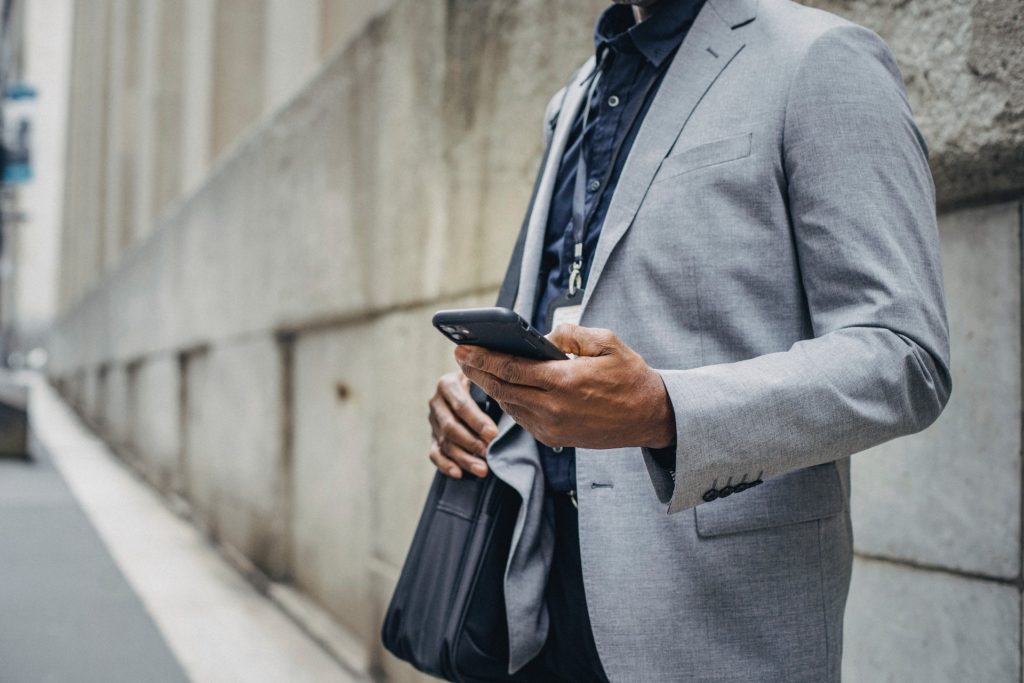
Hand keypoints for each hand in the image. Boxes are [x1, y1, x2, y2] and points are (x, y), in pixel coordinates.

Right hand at [428, 371, 498, 478]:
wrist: (472, 387)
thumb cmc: (485, 384)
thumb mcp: (487, 380)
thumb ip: (492, 390)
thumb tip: (509, 408)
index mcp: (448, 384)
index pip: (461, 405)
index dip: (477, 421)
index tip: (493, 434)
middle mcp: (436, 402)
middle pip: (450, 427)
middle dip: (471, 443)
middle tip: (489, 454)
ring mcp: (433, 421)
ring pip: (444, 443)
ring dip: (463, 459)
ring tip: (483, 470)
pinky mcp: (433, 437)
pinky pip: (435, 454)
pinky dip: (446, 465)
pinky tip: (459, 474)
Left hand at [454, 324, 675, 449]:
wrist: (651, 417)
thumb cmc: (631, 377)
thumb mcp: (607, 342)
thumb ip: (570, 334)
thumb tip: (542, 337)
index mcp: (565, 381)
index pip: (512, 369)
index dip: (483, 358)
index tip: (463, 348)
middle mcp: (554, 408)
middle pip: (502, 389)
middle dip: (478, 371)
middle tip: (460, 356)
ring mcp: (553, 427)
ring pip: (510, 405)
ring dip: (491, 387)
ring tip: (476, 369)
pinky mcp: (555, 438)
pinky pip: (523, 418)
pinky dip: (509, 402)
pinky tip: (502, 388)